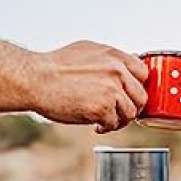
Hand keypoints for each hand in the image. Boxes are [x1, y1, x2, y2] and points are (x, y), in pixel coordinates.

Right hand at [0, 38, 147, 133]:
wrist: (36, 79)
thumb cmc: (55, 67)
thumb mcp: (86, 51)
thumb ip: (108, 59)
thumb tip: (121, 67)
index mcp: (114, 55)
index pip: (144, 73)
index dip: (138, 88)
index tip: (130, 97)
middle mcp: (117, 70)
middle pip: (141, 96)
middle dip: (130, 108)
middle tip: (117, 113)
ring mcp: (112, 89)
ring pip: (131, 113)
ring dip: (119, 120)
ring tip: (104, 121)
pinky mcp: (103, 107)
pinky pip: (115, 124)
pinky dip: (106, 128)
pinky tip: (95, 126)